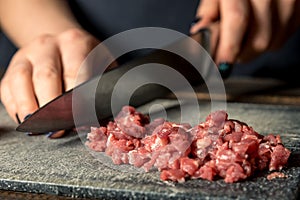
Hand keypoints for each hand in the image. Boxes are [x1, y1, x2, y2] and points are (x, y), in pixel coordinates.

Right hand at [0, 28, 115, 137]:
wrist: (63, 43)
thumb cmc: (87, 59)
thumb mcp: (102, 63)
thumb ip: (105, 84)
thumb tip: (105, 114)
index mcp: (75, 42)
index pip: (75, 72)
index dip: (76, 99)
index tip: (78, 118)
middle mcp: (48, 45)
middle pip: (47, 76)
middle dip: (52, 107)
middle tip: (58, 127)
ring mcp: (27, 54)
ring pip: (21, 80)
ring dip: (29, 107)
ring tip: (36, 127)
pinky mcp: (12, 66)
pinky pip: (7, 87)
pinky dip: (14, 106)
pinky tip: (24, 119)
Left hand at [190, 0, 299, 63]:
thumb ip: (208, 12)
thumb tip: (199, 35)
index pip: (238, 20)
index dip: (229, 47)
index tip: (221, 65)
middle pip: (259, 39)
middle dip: (240, 54)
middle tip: (228, 53)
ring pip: (273, 42)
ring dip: (254, 50)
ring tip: (242, 40)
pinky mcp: (299, 7)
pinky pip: (285, 36)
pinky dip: (270, 42)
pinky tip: (259, 32)